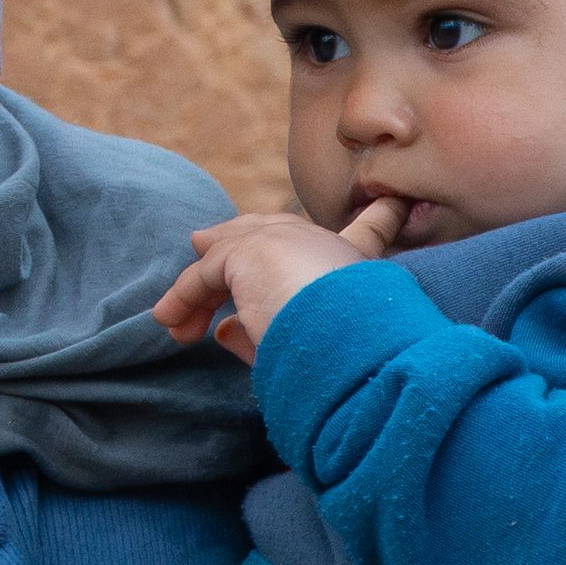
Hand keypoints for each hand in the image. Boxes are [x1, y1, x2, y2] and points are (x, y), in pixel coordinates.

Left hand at [147, 204, 404, 359]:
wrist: (351, 347)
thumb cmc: (343, 359)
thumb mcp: (305, 345)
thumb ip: (264, 333)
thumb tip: (223, 328)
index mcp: (355, 270)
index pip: (368, 236)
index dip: (380, 219)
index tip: (394, 205)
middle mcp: (321, 246)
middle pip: (271, 230)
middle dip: (238, 236)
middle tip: (204, 242)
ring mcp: (284, 240)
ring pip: (230, 255)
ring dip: (198, 289)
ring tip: (173, 318)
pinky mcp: (249, 250)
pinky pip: (205, 275)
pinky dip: (184, 298)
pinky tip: (170, 322)